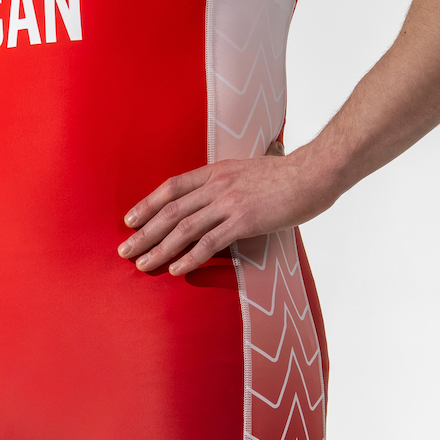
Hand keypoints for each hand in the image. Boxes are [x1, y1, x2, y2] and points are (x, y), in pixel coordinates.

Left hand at [117, 152, 334, 275]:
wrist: (314, 173)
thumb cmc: (288, 174)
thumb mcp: (250, 170)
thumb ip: (230, 182)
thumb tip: (218, 198)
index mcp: (217, 171)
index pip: (172, 188)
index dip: (148, 204)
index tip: (130, 220)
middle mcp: (218, 185)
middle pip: (170, 210)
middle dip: (144, 232)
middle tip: (125, 249)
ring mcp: (230, 202)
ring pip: (184, 228)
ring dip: (159, 248)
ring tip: (142, 264)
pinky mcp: (245, 221)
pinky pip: (210, 242)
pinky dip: (189, 257)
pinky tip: (175, 269)